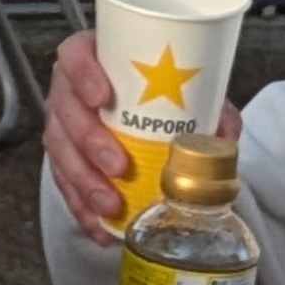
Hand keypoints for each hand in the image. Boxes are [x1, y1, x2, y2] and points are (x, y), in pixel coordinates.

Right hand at [45, 32, 242, 245]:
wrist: (143, 106)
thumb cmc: (160, 89)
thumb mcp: (185, 88)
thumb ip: (209, 107)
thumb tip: (224, 136)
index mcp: (92, 57)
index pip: (74, 56)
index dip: (83, 75)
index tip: (103, 97)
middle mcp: (69, 89)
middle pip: (65, 110)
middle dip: (89, 141)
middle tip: (119, 165)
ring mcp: (62, 124)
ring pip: (60, 150)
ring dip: (84, 181)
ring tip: (111, 205)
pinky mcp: (63, 158)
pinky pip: (64, 184)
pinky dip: (82, 209)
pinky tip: (101, 229)